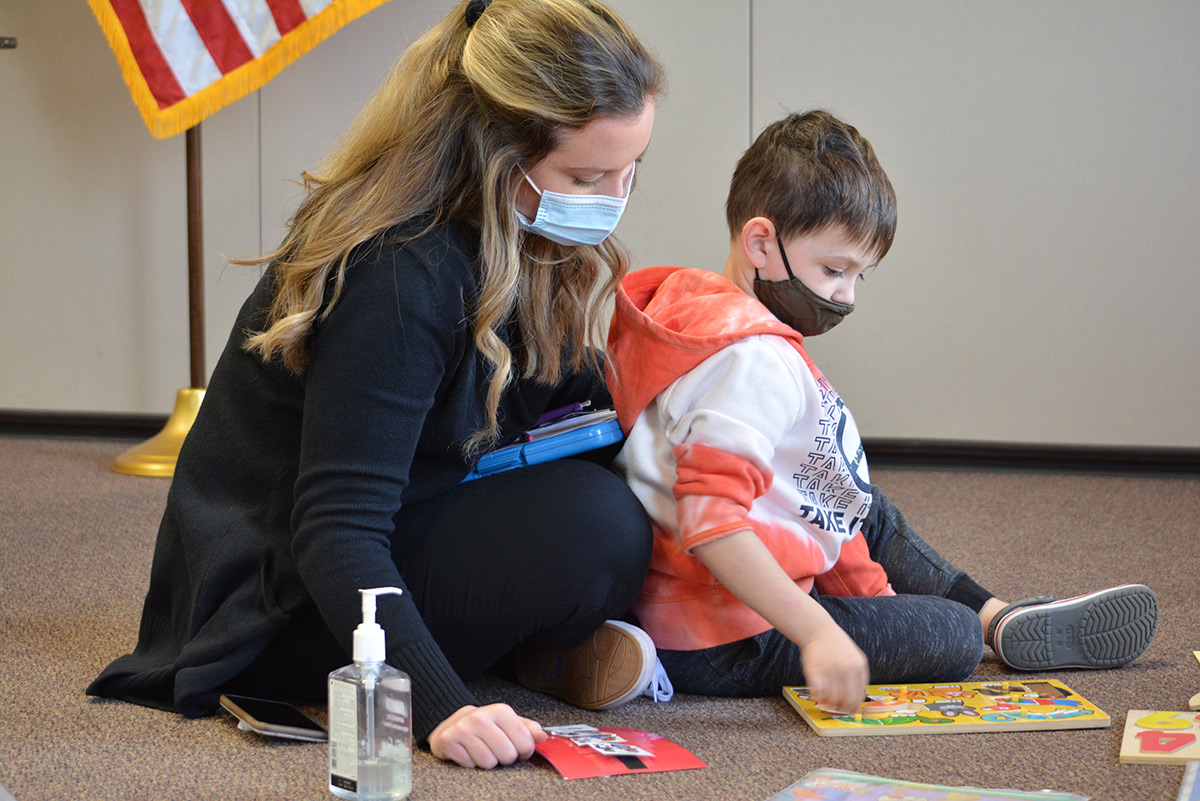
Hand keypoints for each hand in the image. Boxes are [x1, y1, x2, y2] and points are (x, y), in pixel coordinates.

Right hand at [428, 703, 546, 768]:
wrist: (451, 722)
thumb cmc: (484, 725)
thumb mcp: (507, 722)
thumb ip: (526, 728)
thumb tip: (543, 736)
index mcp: (500, 711)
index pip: (524, 742)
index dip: (524, 751)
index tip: (518, 749)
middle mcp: (481, 717)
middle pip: (507, 755)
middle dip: (504, 758)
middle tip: (497, 750)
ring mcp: (463, 728)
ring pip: (488, 763)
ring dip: (487, 762)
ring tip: (482, 750)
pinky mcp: (447, 740)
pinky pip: (469, 765)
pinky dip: (470, 763)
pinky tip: (468, 751)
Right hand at [799, 623, 868, 713]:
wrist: (817, 629)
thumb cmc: (836, 644)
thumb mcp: (855, 656)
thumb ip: (859, 677)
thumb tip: (859, 702)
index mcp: (859, 666)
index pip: (859, 695)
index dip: (854, 706)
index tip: (850, 708)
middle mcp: (846, 668)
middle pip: (848, 700)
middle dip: (843, 707)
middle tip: (838, 707)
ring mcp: (830, 669)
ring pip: (834, 699)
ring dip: (830, 703)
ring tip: (828, 699)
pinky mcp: (814, 670)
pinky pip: (819, 693)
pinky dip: (819, 697)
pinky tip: (819, 693)